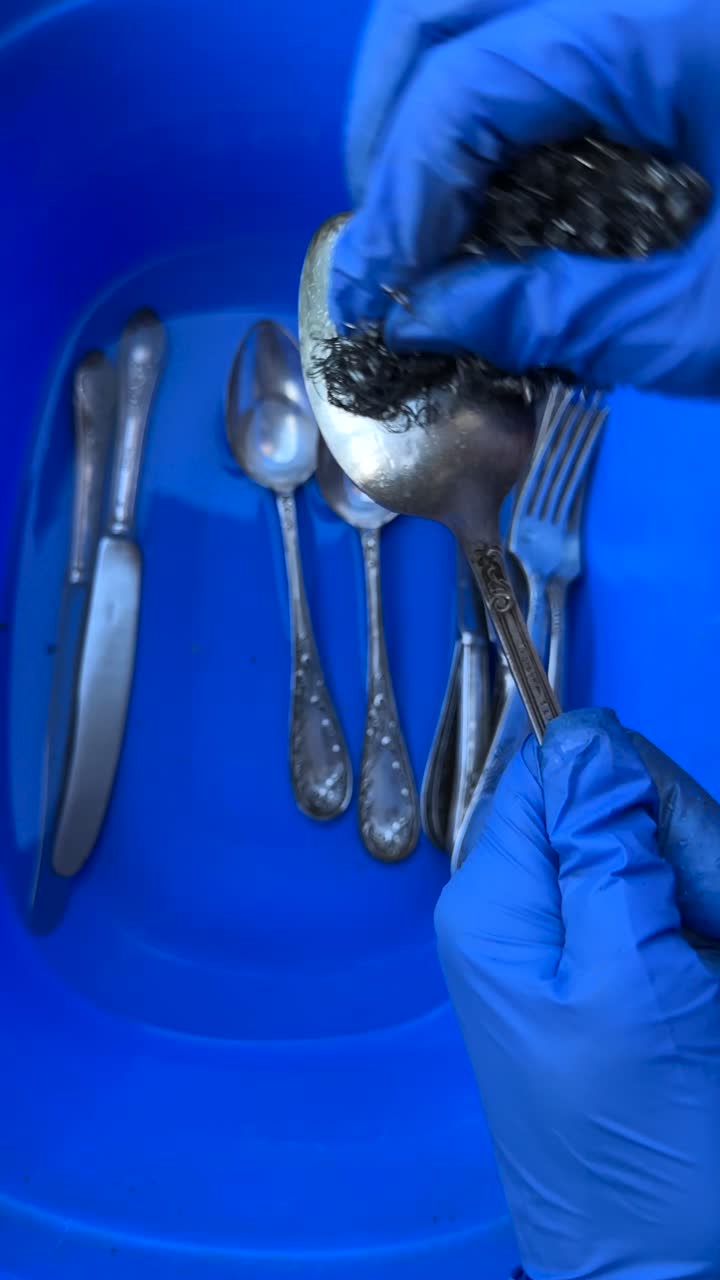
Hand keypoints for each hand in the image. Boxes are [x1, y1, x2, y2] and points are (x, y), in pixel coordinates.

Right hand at [333, 0, 719, 397]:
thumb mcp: (700, 320)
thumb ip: (561, 315)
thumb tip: (425, 319)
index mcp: (661, 33)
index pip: (469, 83)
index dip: (400, 195)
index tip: (370, 296)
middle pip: (445, 18)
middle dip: (383, 139)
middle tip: (374, 257)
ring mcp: (634, 8)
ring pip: (471, 17)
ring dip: (415, 114)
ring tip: (409, 226)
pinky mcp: (638, 37)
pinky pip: (518, 43)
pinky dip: (469, 109)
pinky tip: (466, 189)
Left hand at [435, 708, 719, 1277]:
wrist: (663, 1267)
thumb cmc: (642, 1142)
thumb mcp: (627, 975)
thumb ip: (601, 842)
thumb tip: (586, 733)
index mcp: (495, 900)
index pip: (556, 770)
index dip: (633, 794)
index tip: (677, 858)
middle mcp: (520, 911)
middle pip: (611, 809)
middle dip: (683, 853)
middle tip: (706, 933)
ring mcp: (570, 943)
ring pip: (654, 855)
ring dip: (706, 893)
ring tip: (712, 978)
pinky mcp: (615, 973)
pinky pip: (668, 908)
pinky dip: (706, 932)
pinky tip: (712, 990)